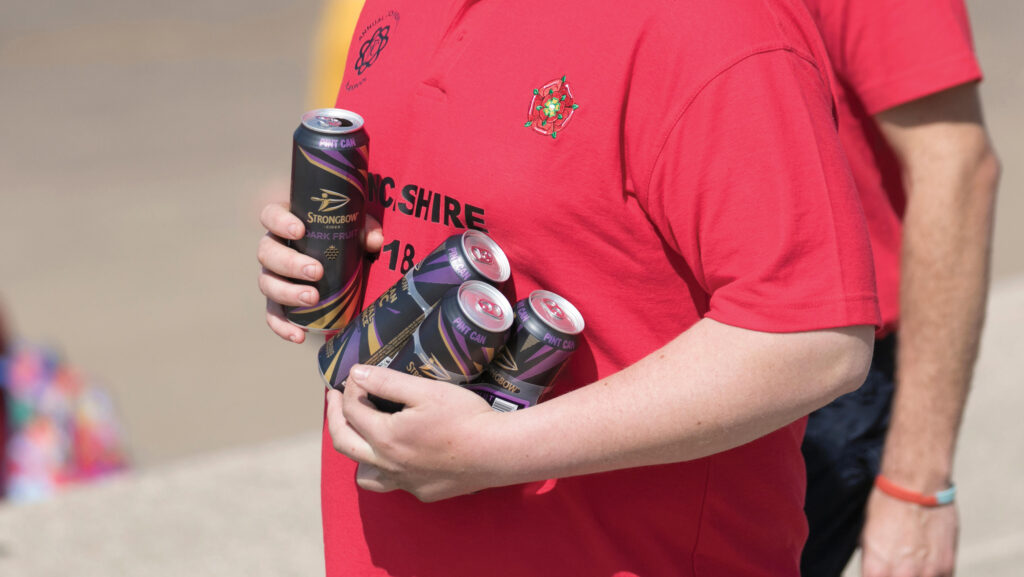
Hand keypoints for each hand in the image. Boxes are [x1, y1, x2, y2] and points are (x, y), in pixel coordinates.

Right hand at [257, 201, 382, 342]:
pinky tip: (298, 336)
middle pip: (267, 253)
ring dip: (288, 293)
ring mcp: (273, 276)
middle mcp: (273, 248)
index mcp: (286, 223)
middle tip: (316, 272)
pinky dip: (282, 326)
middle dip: (290, 263)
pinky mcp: (278, 301)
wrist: (338, 262)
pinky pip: (272, 314)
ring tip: (313, 299)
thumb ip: (365, 229)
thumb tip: (375, 240)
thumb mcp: (354, 228)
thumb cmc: (342, 237)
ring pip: (267, 283)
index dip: (280, 222)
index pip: (271, 215)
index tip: (300, 231)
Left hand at [326, 364, 498, 501]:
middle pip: (344, 443)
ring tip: (363, 435)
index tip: (356, 376)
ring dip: (357, 452)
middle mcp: (387, 465)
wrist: (497, 452)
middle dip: (335, 417)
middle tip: (336, 399)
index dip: (350, 389)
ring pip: (365, 475)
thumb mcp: (424, 390)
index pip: (352, 411)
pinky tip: (401, 454)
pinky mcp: (423, 492)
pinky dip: (387, 467)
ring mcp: (405, 482)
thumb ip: (386, 382)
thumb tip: (356, 374)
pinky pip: (394, 483)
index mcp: (384, 437)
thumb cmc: (464, 417)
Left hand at [861, 487, 958, 576]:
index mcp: (876, 569)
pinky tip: (927, 561)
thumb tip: (877, 572)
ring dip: (916, 574)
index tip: (881, 571)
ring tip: (913, 561)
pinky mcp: (947, 567)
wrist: (916, 486)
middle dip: (897, 574)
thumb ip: (874, 562)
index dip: (878, 576)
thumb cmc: (887, 505)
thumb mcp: (867, 536)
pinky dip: (933, 573)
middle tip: (899, 565)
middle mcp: (902, 575)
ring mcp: (927, 573)